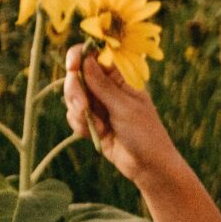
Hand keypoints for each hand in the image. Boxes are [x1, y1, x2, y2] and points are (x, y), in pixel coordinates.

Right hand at [62, 43, 183, 188]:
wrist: (148, 166)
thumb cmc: (144, 133)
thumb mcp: (123, 107)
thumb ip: (101, 84)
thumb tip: (84, 59)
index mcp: (120, 76)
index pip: (94, 55)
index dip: (79, 56)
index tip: (72, 66)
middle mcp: (107, 86)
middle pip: (77, 75)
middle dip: (75, 91)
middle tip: (84, 107)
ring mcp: (98, 104)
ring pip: (72, 97)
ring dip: (78, 112)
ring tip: (97, 127)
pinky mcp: (92, 121)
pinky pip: (74, 116)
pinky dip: (80, 125)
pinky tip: (98, 135)